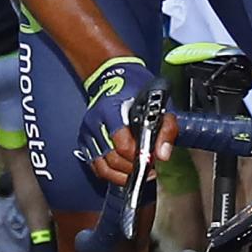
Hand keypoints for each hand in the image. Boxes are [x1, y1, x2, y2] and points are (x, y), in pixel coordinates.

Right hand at [78, 55, 172, 185]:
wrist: (113, 75)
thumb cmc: (136, 88)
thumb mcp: (159, 103)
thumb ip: (165, 129)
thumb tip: (162, 154)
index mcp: (110, 111)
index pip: (122, 145)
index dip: (139, 157)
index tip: (152, 159)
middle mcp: (95, 123)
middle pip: (112, 159)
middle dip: (132, 168)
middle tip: (149, 168)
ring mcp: (88, 132)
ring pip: (102, 167)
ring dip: (121, 175)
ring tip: (138, 172)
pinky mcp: (86, 140)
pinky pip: (96, 165)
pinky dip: (110, 173)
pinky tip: (124, 171)